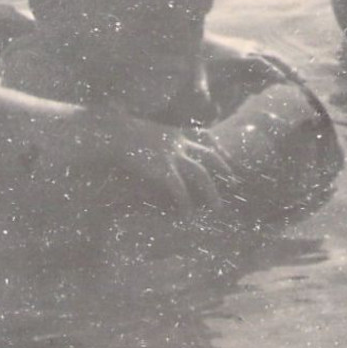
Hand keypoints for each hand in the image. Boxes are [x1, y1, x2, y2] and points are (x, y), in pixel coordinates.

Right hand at [117, 116, 233, 216]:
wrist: (111, 132)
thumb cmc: (120, 133)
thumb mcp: (143, 132)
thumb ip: (155, 141)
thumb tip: (157, 152)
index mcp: (174, 132)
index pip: (204, 136)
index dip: (218, 148)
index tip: (227, 158)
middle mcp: (178, 142)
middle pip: (209, 155)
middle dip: (224, 169)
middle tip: (235, 182)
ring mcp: (171, 155)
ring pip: (201, 173)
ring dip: (211, 192)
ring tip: (218, 208)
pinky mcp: (162, 168)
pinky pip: (179, 188)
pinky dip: (185, 203)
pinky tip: (188, 215)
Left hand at [206, 33, 303, 94]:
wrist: (199, 39)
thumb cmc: (199, 61)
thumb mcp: (198, 75)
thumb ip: (201, 89)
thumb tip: (204, 105)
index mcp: (239, 57)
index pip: (261, 64)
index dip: (272, 72)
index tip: (284, 82)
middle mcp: (248, 49)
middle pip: (274, 58)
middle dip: (289, 70)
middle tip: (304, 82)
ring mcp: (251, 46)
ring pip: (275, 56)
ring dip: (288, 67)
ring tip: (302, 80)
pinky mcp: (251, 46)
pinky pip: (270, 55)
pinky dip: (281, 64)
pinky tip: (288, 74)